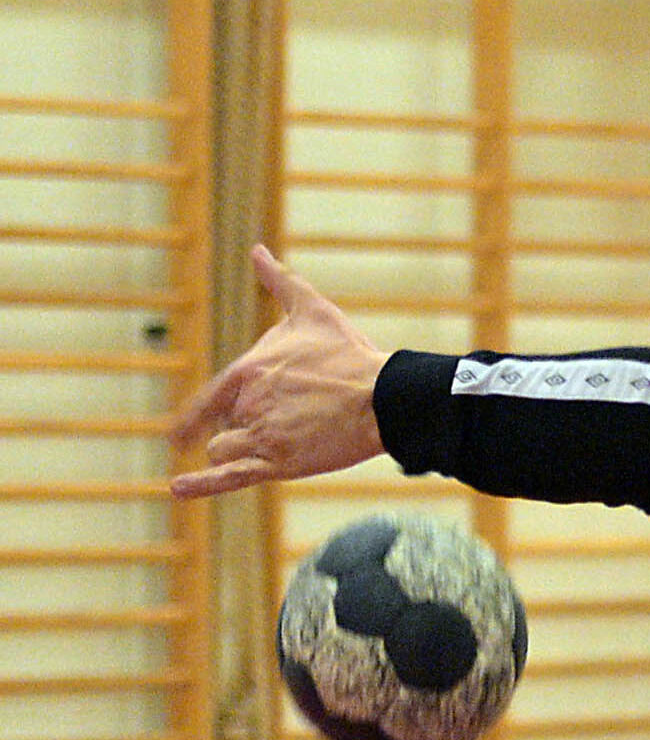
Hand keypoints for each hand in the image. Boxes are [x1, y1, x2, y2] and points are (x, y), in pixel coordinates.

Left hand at [170, 245, 388, 496]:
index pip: (211, 398)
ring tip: (280, 449)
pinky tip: (177, 488)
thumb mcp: (312, 311)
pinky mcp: (278, 463)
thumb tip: (259, 251)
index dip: (196, 417)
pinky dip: (201, 484)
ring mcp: (261, 435)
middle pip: (226, 426)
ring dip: (242, 453)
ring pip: (226, 450)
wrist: (382, 397)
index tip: (178, 434)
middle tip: (293, 425)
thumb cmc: (350, 355)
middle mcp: (247, 404)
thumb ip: (278, 283)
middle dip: (249, 429)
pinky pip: (229, 476)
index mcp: (248, 371)